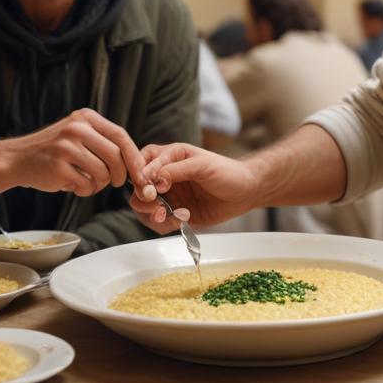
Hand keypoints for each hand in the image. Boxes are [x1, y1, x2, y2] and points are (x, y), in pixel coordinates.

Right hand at [0, 108, 146, 195]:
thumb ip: (103, 141)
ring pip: (103, 173)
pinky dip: (85, 190)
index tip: (142, 174)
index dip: (134, 157)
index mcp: (85, 118)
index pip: (120, 136)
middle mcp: (76, 129)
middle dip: (121, 174)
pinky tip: (74, 185)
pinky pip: (86, 185)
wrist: (16, 159)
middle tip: (116, 183)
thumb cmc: (54, 151)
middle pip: (116, 156)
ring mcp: (66, 147)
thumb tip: (138, 164)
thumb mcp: (77, 133)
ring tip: (87, 181)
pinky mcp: (58, 167)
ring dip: (100, 184)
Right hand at [129, 143, 258, 232]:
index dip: (140, 177)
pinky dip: (165, 224)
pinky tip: (183, 219)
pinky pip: (158, 223)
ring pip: (143, 208)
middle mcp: (164, 176)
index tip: (150, 189)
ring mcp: (168, 196)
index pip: (141, 163)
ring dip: (153, 215)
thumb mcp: (203, 165)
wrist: (245, 193)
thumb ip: (176, 170)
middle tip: (159, 206)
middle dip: (144, 200)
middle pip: (137, 189)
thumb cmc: (227, 172)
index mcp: (169, 157)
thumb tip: (154, 178)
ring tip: (170, 216)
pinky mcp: (174, 213)